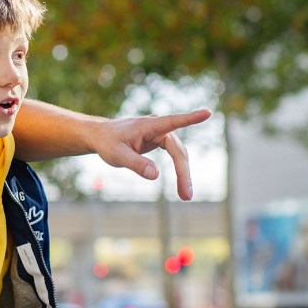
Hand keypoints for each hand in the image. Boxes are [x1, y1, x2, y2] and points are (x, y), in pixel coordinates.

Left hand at [92, 109, 211, 200]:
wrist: (100, 136)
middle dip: (183, 172)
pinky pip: (174, 156)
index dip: (190, 119)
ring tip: (185, 195)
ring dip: (183, 174)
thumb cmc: (107, 143)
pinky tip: (183, 184)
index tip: (207, 113)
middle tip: (186, 195)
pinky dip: (179, 170)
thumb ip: (135, 164)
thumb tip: (156, 175)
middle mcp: (158, 127)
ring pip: (179, 154)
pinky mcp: (160, 141)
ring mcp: (161, 134)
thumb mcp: (116, 155)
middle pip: (178, 150)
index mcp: (148, 125)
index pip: (172, 122)